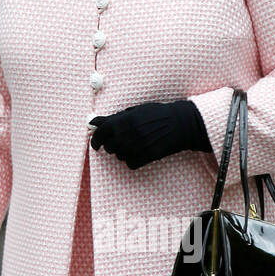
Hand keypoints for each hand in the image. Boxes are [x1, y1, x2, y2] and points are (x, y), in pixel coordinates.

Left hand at [89, 99, 209, 169]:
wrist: (180, 124)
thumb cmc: (157, 114)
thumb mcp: (135, 111)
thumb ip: (114, 118)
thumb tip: (94, 122)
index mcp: (125, 120)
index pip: (101, 133)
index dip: (95, 139)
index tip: (95, 144)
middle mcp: (129, 134)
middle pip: (109, 147)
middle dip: (111, 145)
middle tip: (119, 141)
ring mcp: (138, 146)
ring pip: (120, 156)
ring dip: (122, 152)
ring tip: (133, 145)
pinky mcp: (147, 156)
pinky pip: (131, 164)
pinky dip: (132, 160)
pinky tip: (139, 153)